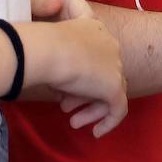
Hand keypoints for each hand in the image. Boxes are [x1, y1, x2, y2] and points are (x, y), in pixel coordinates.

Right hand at [22, 16, 127, 136]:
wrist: (48, 49)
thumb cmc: (42, 42)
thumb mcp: (51, 40)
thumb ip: (61, 51)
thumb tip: (60, 73)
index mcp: (96, 29)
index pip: (96, 53)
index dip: (83, 72)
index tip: (67, 87)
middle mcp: (110, 45)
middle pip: (103, 73)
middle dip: (84, 92)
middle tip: (64, 106)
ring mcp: (115, 66)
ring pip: (110, 90)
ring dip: (92, 107)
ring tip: (74, 121)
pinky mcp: (114, 86)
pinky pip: (119, 108)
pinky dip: (109, 121)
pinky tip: (97, 132)